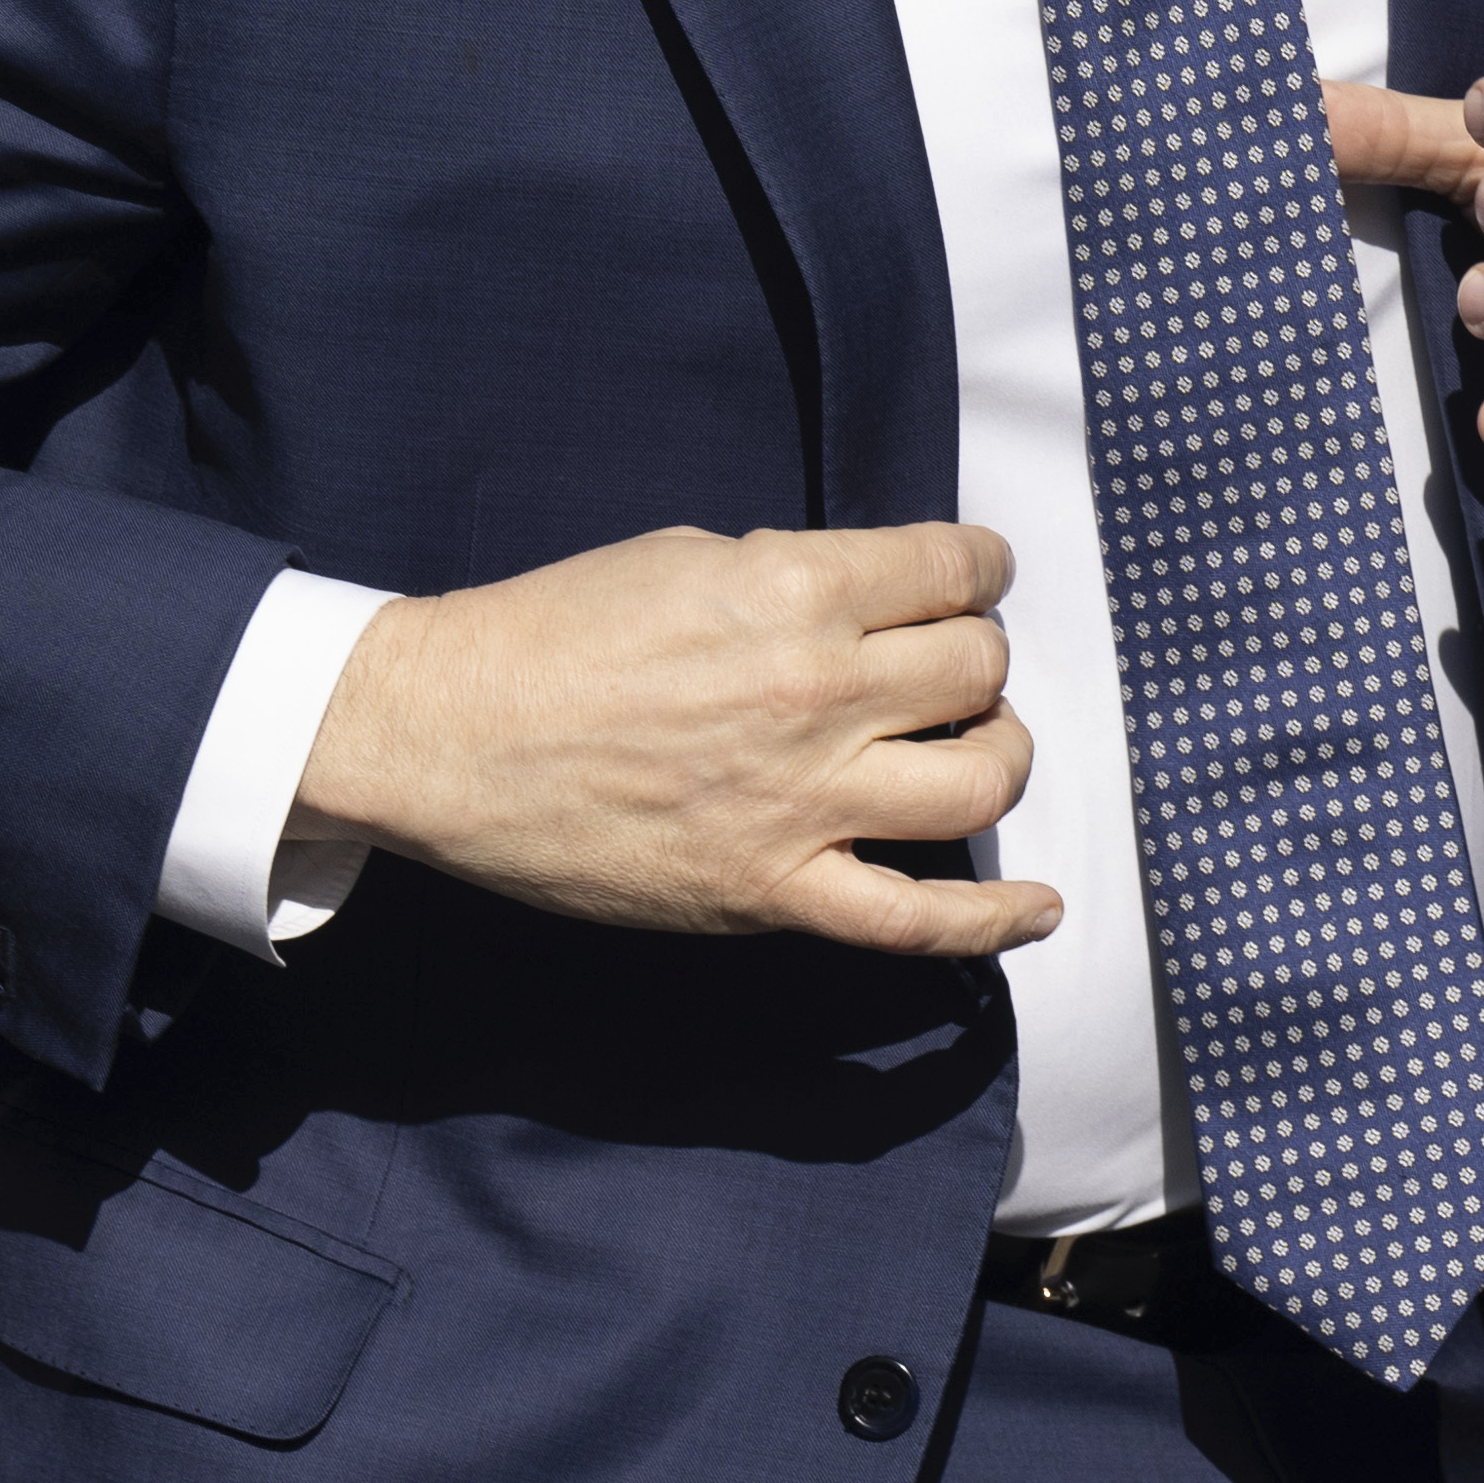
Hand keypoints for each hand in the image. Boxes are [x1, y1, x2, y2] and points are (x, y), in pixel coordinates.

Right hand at [285, 522, 1058, 957]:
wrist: (447, 735)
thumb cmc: (548, 634)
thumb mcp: (680, 559)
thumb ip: (789, 578)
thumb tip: (865, 603)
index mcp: (793, 589)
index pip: (954, 569)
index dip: (978, 568)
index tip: (972, 578)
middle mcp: (818, 690)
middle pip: (980, 669)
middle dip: (978, 658)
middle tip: (944, 664)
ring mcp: (805, 800)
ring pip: (982, 780)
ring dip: (995, 755)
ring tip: (968, 747)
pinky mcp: (775, 890)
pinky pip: (918, 923)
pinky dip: (995, 923)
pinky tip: (1036, 909)